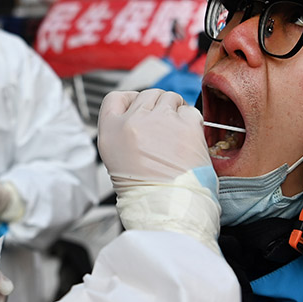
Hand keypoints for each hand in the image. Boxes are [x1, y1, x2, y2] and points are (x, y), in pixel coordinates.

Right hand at [97, 90, 220, 252]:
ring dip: (174, 110)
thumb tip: (140, 114)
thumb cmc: (143, 190)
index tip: (139, 108)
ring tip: (176, 132)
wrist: (166, 207)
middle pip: (147, 94)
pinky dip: (191, 120)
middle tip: (163, 126)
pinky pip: (189, 110)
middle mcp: (133, 120)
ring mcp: (160, 120)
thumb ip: (123, 132)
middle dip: (156, 106)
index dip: (130, 100)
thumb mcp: (116, 159)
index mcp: (111, 130)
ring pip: (169, 97)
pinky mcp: (185, 124)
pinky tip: (187, 137)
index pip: (116, 97)